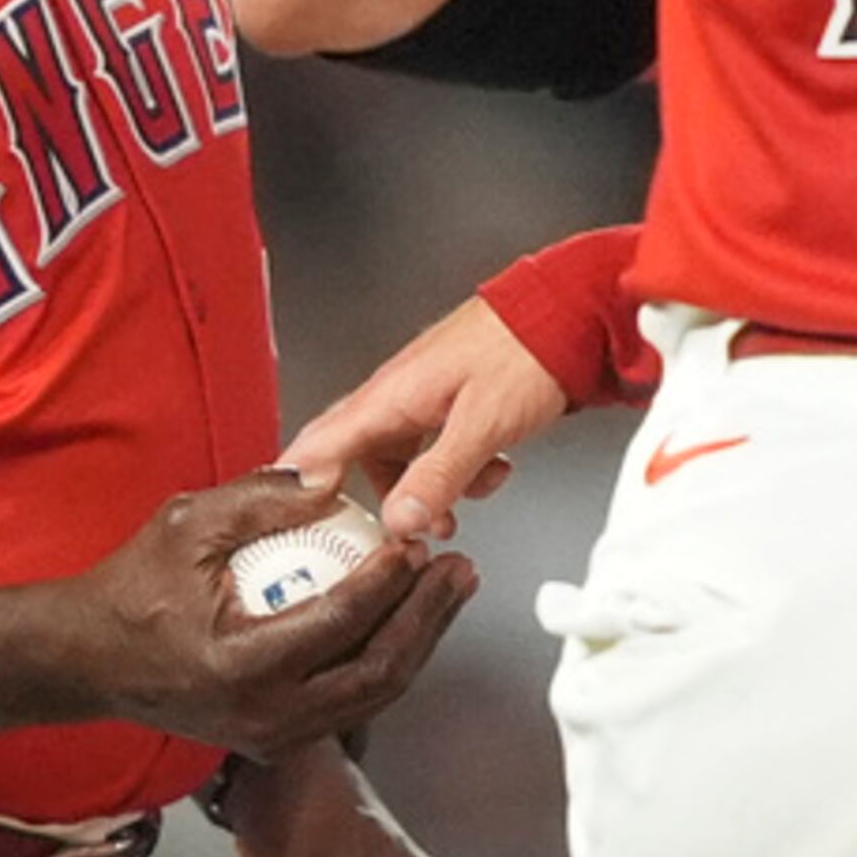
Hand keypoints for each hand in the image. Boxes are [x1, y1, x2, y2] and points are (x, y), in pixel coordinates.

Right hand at [45, 471, 475, 751]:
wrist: (91, 658)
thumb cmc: (132, 589)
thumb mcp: (189, 523)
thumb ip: (262, 499)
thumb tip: (333, 480)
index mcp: (243, 666)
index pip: (342, 623)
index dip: (391, 581)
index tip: (415, 540)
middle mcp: (266, 717)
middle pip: (377, 674)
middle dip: (428, 618)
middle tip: (457, 570)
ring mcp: (274, 737)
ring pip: (372, 696)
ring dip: (418, 641)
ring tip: (447, 590)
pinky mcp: (278, 739)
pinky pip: (351, 702)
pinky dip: (385, 660)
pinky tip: (405, 619)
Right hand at [287, 296, 572, 539]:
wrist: (571, 313)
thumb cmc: (527, 348)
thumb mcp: (482, 424)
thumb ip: (439, 474)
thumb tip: (399, 520)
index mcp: (389, 395)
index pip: (318, 446)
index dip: (292, 489)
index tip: (285, 529)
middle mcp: (396, 395)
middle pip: (352, 459)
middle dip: (361, 504)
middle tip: (372, 542)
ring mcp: (422, 398)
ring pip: (399, 459)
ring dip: (421, 493)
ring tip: (449, 518)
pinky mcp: (450, 404)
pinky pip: (433, 450)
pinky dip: (454, 474)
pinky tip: (487, 477)